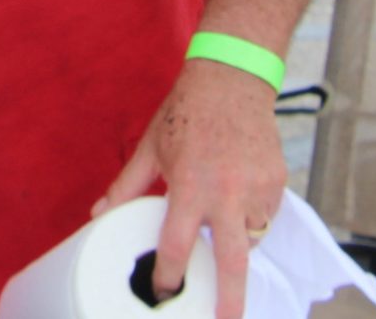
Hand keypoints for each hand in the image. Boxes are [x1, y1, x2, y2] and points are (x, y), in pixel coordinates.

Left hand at [95, 59, 288, 318]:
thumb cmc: (186, 113)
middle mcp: (227, 193)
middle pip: (233, 262)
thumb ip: (126, 187)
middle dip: (230, 299)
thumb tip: (97, 215)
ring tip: (225, 226)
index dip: (168, 274)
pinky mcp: (278, 182)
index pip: (178, 245)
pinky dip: (254, 217)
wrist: (232, 79)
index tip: (163, 289)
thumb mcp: (150, 149)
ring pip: (253, 239)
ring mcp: (257, 188)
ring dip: (239, 244)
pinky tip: (240, 198)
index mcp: (191, 186)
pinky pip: (267, 215)